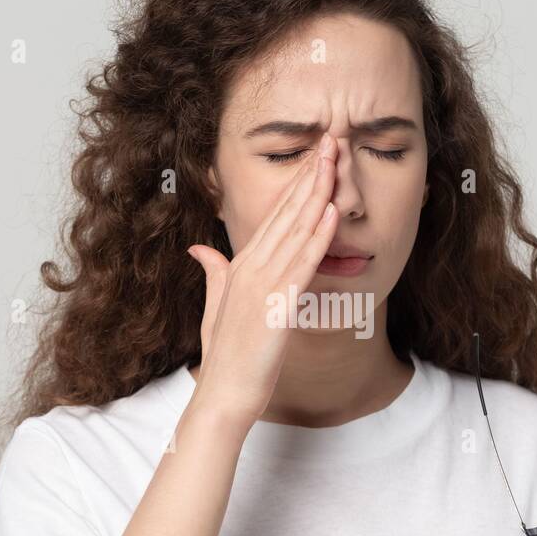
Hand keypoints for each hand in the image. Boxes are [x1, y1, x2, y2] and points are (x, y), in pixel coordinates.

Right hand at [185, 132, 339, 430]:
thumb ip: (213, 273)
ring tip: (336, 161)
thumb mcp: (215, 307)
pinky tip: (331, 214)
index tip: (316, 156)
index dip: (297, 183)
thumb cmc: (225, 357)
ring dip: (318, 194)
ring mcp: (262, 285)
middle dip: (311, 174)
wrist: (223, 396)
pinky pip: (301, 265)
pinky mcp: (276, 306)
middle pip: (287, 212)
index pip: (274, 216)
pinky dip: (317, 238)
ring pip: (296, 230)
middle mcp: (250, 268)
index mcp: (241, 266)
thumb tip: (200, 248)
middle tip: (332, 139)